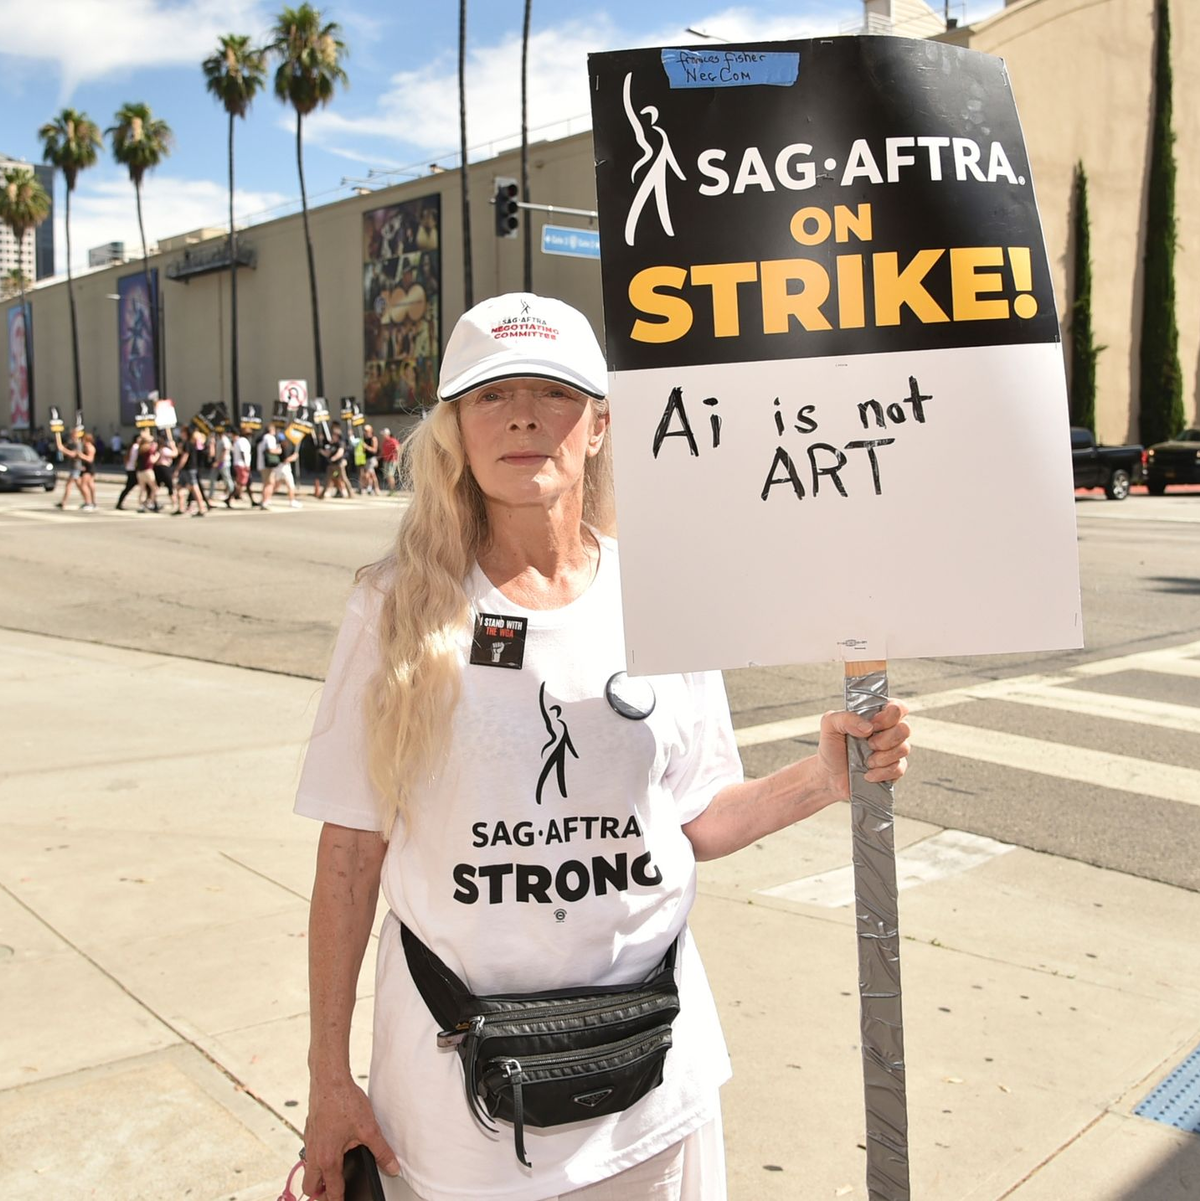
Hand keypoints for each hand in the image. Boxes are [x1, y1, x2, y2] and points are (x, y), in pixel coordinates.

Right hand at [302, 1076, 398, 1199]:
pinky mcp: (309, 1130)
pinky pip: (310, 1153)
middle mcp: (314, 1154)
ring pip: (308, 1170)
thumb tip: (392, 1168)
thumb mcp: (369, 1129)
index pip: (331, 1191)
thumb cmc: (345, 1102)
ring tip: (333, 1174)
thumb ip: (381, 1152)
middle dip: (320, 1193)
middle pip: (310, 1187)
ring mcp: (309, 1142)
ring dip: (318, 1176)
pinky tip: (332, 1148)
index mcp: (327, 1159)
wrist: (329, 1080)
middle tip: (335, 1193)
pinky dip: (317, 1158)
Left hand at [816, 702, 911, 798]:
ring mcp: (892, 751)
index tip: (872, 725)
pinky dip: (882, 773)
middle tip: (869, 744)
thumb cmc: (831, 747)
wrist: (829, 776)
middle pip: (905, 728)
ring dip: (883, 757)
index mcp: (875, 717)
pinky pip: (900, 769)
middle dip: (886, 739)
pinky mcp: (893, 770)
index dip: (890, 715)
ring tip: (866, 762)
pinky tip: (868, 774)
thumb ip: (845, 717)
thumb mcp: (829, 724)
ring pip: (904, 749)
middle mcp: (887, 732)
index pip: (897, 707)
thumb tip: (868, 727)